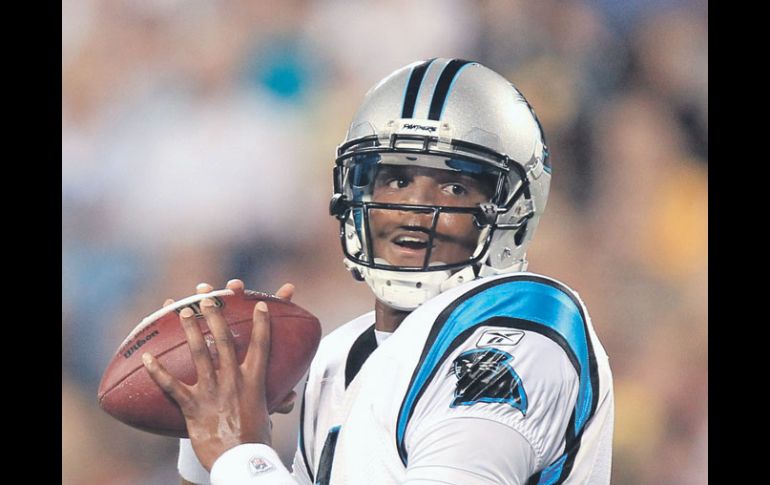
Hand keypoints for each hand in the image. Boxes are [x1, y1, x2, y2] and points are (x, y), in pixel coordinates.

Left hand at [142, 279, 295, 469]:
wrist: (240, 461)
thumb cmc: (255, 439)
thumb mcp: (269, 416)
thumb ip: (279, 400)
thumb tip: (290, 395)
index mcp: (253, 381)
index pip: (260, 346)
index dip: (261, 323)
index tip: (259, 305)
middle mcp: (233, 381)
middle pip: (225, 340)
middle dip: (216, 316)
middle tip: (208, 297)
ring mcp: (212, 392)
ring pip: (200, 354)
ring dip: (190, 330)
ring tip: (182, 311)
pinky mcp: (193, 406)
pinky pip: (172, 386)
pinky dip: (157, 372)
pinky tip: (146, 358)